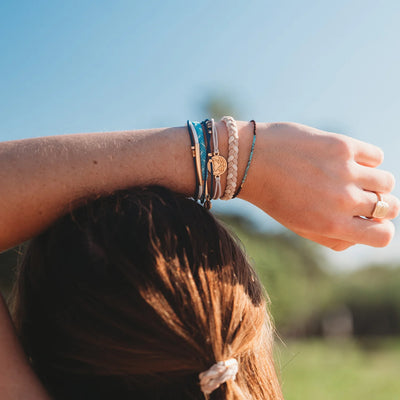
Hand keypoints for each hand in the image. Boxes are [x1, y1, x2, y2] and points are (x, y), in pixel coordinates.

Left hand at [240, 122, 399, 250]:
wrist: (250, 161)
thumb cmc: (275, 196)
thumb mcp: (300, 226)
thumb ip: (333, 238)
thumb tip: (361, 234)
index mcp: (332, 226)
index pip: (384, 236)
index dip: (381, 229)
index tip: (369, 219)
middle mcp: (343, 201)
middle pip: (391, 207)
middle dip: (379, 204)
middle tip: (360, 195)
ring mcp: (345, 172)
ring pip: (387, 181)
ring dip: (372, 181)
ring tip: (349, 176)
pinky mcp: (343, 146)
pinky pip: (376, 155)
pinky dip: (365, 159)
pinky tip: (343, 159)